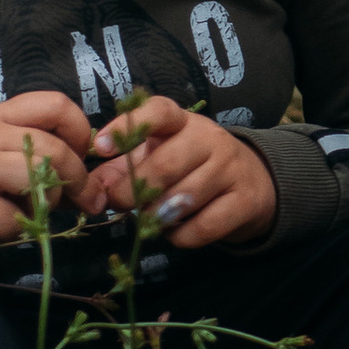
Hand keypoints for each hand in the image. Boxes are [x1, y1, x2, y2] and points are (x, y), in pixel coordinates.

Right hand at [0, 93, 99, 251]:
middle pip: (56, 148)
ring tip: (37, 214)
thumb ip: (21, 151)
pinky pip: (10, 219)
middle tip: (84, 201)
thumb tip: (78, 174)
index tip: (83, 156)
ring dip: (50, 204)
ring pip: (38, 178)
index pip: (54, 103)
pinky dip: (15, 231)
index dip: (80, 130)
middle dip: (79, 180)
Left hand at [84, 96, 277, 250]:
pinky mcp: (246, 201)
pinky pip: (202, 227)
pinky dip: (181, 237)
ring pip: (182, 200)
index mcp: (184, 122)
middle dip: (133, 191)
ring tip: (153, 217)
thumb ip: (122, 170)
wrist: (254, 183)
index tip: (100, 147)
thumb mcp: (159, 158)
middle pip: (165, 165)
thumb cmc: (192, 168)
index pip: (159, 111)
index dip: (127, 127)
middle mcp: (210, 139)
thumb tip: (94, 188)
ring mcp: (231, 169)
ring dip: (157, 216)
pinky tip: (177, 231)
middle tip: (119, 205)